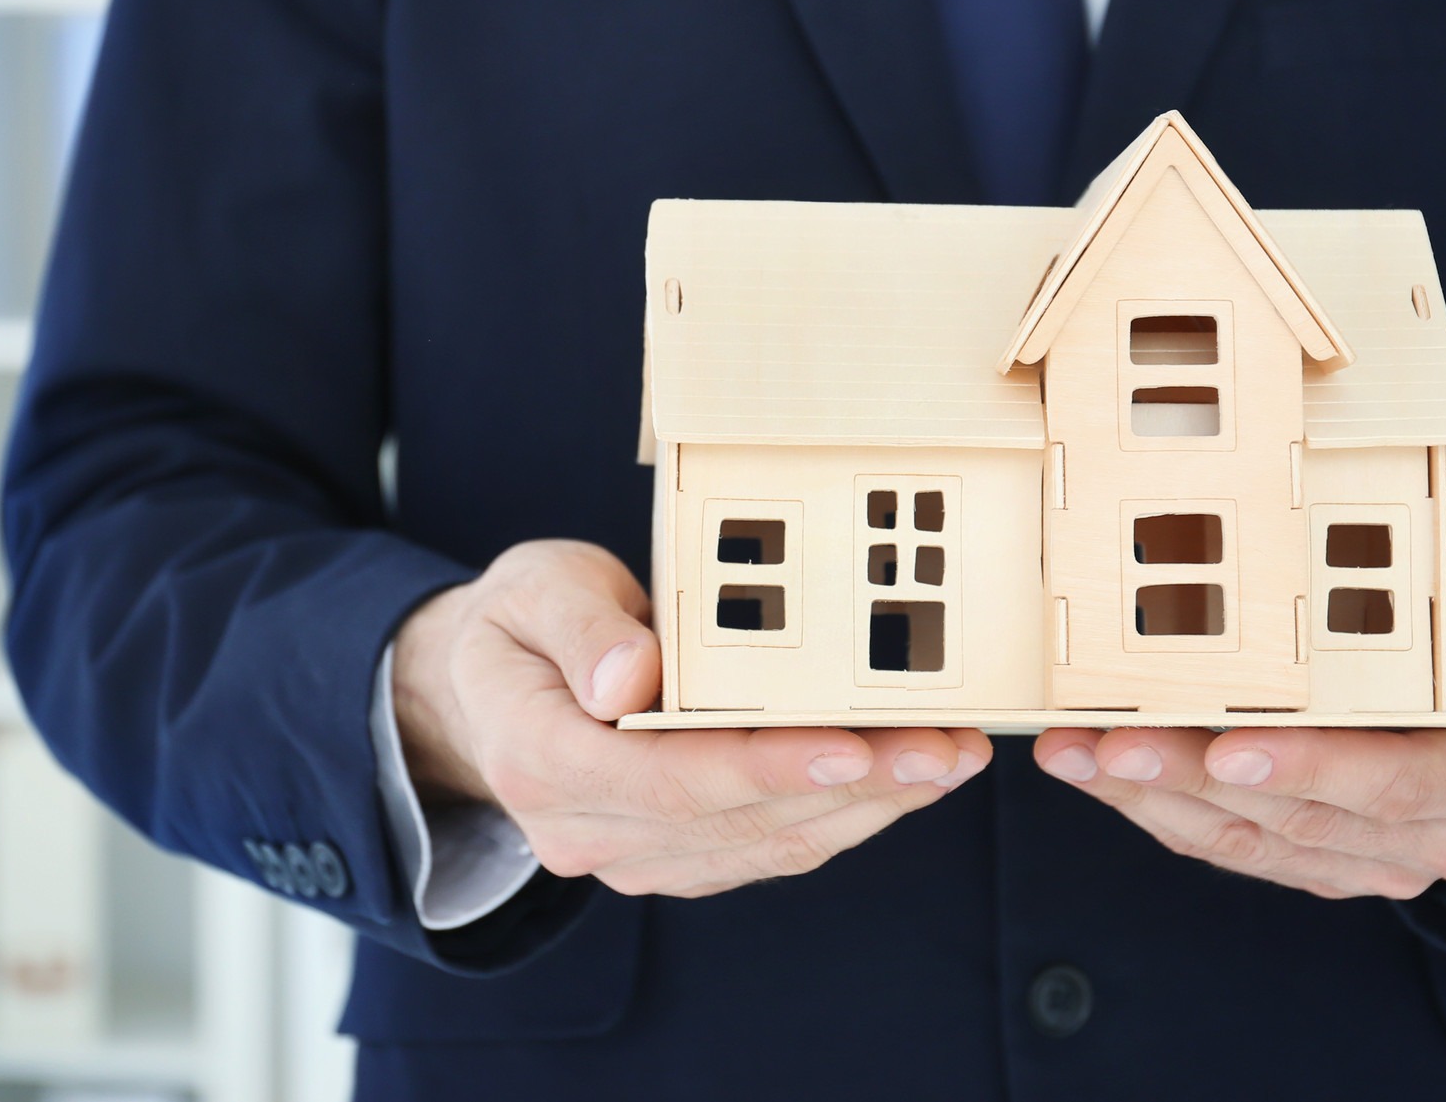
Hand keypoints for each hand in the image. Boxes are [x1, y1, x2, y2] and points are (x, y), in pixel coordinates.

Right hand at [392, 539, 990, 897]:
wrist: (493, 687)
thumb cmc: (523, 623)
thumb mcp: (533, 589)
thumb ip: (577, 627)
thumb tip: (629, 678)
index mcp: (538, 762)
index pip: (665, 781)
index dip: (762, 770)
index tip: (848, 748)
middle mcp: (587, 830)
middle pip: (736, 820)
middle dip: (852, 787)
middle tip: (944, 749)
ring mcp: (635, 854)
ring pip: (768, 844)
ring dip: (870, 805)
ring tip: (951, 756)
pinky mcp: (681, 855)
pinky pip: (773, 846)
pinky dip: (848, 812)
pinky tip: (909, 775)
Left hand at [1029, 548, 1445, 898]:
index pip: (1395, 786)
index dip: (1309, 770)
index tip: (1228, 747)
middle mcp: (1440, 837)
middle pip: (1304, 820)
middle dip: (1196, 779)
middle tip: (1111, 743)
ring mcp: (1379, 859)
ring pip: (1254, 841)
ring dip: (1158, 800)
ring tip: (1078, 753)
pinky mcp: (1325, 859)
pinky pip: (1236, 844)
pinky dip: (1164, 809)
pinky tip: (1102, 771)